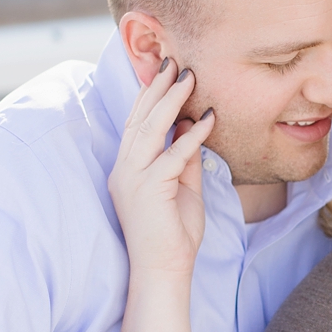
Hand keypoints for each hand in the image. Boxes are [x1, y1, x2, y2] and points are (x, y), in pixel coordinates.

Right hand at [107, 62, 215, 281]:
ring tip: (188, 76)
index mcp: (128, 168)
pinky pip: (172, 155)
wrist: (164, 270)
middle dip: (157, 88)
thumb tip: (189, 124)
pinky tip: (207, 118)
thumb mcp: (182, 186)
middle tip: (174, 61)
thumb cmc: (174, 233)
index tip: (163, 71)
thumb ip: (184, 156)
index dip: (149, 95)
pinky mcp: (149, 190)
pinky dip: (191, 135)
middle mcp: (124, 170)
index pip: (136, 123)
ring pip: (150, 130)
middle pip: (139, 119)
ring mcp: (133, 179)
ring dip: (171, 101)